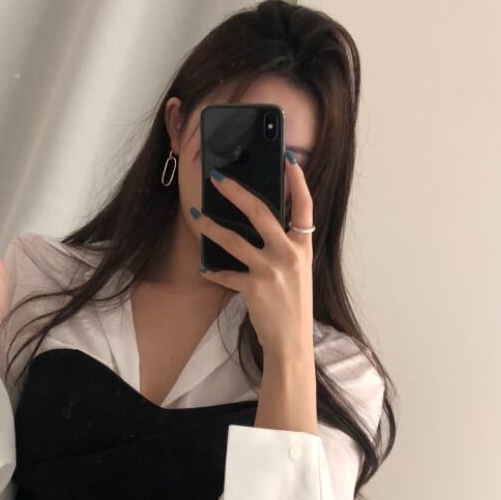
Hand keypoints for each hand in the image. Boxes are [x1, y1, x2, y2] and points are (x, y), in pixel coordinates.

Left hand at [193, 156, 314, 356]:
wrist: (291, 340)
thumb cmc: (292, 303)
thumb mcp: (298, 269)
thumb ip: (285, 245)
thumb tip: (262, 222)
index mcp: (303, 246)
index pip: (304, 205)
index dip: (297, 181)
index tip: (287, 159)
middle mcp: (289, 254)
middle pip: (260, 212)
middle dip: (236, 191)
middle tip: (217, 177)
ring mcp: (271, 271)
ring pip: (234, 240)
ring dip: (211, 226)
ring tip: (196, 215)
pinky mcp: (254, 288)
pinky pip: (225, 274)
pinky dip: (213, 271)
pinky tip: (204, 268)